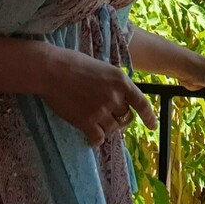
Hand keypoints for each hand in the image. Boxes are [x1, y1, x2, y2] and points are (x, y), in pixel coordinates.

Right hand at [41, 47, 157, 147]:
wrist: (51, 70)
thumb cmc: (73, 64)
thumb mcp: (102, 68)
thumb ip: (114, 84)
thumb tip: (119, 99)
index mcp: (120, 80)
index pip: (141, 102)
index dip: (149, 116)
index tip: (153, 126)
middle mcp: (114, 96)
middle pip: (126, 117)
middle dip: (119, 117)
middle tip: (107, 114)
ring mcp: (101, 110)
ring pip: (112, 128)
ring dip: (106, 127)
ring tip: (95, 120)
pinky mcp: (86, 121)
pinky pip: (98, 138)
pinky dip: (96, 139)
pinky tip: (91, 136)